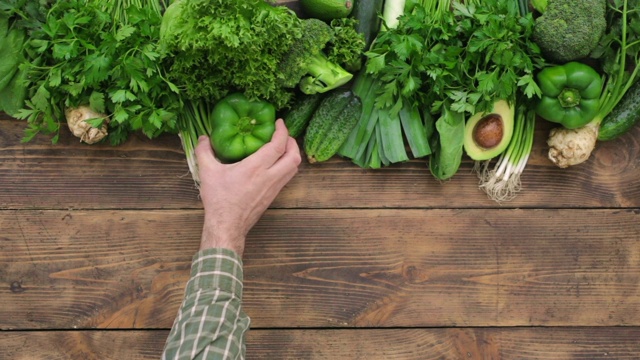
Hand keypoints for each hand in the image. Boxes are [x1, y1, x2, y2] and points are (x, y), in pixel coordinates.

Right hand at [194, 119, 300, 255]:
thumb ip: (204, 152)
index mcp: (256, 168)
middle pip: (294, 157)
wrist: (227, 225)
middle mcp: (270, 177)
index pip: (278, 146)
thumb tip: (203, 138)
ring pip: (293, 168)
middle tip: (283, 135)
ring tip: (282, 147)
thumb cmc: (219, 199)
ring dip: (291, 155)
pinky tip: (275, 164)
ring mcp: (274, 188)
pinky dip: (286, 166)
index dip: (282, 131)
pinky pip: (287, 178)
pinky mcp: (273, 196)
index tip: (279, 123)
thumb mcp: (208, 172)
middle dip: (292, 143)